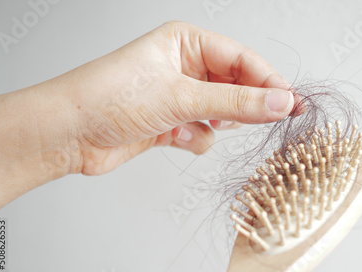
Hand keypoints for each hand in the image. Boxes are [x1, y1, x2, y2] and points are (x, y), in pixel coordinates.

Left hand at [0, 21, 295, 212]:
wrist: (69, 134)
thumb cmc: (109, 97)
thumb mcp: (182, 96)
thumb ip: (237, 103)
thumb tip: (281, 102)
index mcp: (185, 43)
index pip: (241, 60)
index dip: (269, 82)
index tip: (292, 103)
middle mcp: (183, 67)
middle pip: (235, 86)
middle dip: (245, 105)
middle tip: (271, 119)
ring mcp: (177, 97)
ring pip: (220, 113)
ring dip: (214, 123)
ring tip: (202, 124)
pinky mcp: (170, 123)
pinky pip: (201, 133)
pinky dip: (193, 138)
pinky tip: (175, 137)